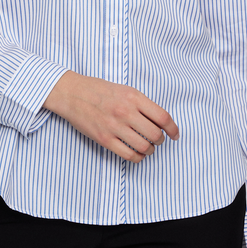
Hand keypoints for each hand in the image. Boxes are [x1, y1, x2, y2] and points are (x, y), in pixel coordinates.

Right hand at [42, 71, 178, 162]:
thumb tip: (160, 121)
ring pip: (144, 147)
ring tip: (147, 148)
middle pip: (155, 135)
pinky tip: (136, 154)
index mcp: (133, 97)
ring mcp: (115, 127)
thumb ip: (142, 104)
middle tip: (158, 140)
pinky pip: (128, 156)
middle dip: (160, 141)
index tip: (175, 135)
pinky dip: (137, 158)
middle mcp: (126, 112)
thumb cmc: (98, 90)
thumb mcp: (124, 89)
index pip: (163, 117)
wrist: (72, 94)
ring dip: (149, 150)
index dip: (173, 129)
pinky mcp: (104, 139)